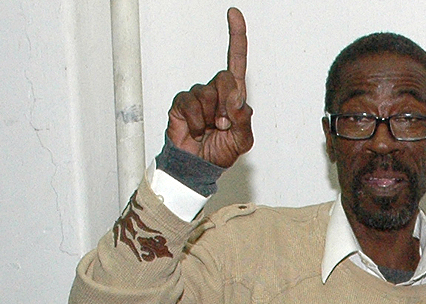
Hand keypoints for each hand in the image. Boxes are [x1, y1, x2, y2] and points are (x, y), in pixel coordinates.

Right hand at [165, 8, 253, 166]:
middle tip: (223, 125)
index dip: (237, 38)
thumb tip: (237, 95)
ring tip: (209, 129)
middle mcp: (216, 91)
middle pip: (224, 78)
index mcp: (233, 97)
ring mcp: (198, 96)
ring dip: (211, 117)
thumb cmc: (221, 152)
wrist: (198, 165)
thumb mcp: (242, 140)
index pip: (237, 63)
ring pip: (208, 94)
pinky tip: (197, 130)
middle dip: (226, 105)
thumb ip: (243, 118)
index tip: (234, 14)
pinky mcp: (182, 102)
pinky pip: (191, 104)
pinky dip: (197, 122)